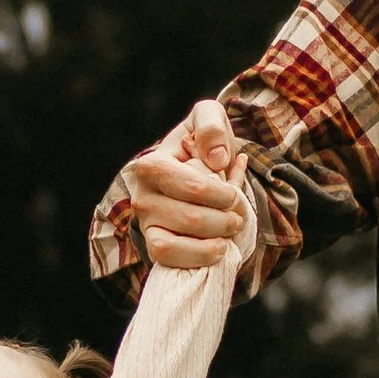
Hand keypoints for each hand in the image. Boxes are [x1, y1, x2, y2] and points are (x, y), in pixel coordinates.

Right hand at [122, 99, 244, 268]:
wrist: (195, 169)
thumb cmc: (202, 143)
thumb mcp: (208, 117)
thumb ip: (211, 125)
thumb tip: (217, 160)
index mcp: (152, 164)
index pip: (191, 187)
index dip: (221, 195)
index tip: (234, 194)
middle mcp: (141, 195)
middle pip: (190, 219)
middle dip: (224, 220)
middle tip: (237, 216)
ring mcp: (145, 223)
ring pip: (174, 244)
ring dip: (212, 242)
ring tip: (228, 232)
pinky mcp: (153, 245)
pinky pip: (168, 260)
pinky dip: (198, 258)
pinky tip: (216, 248)